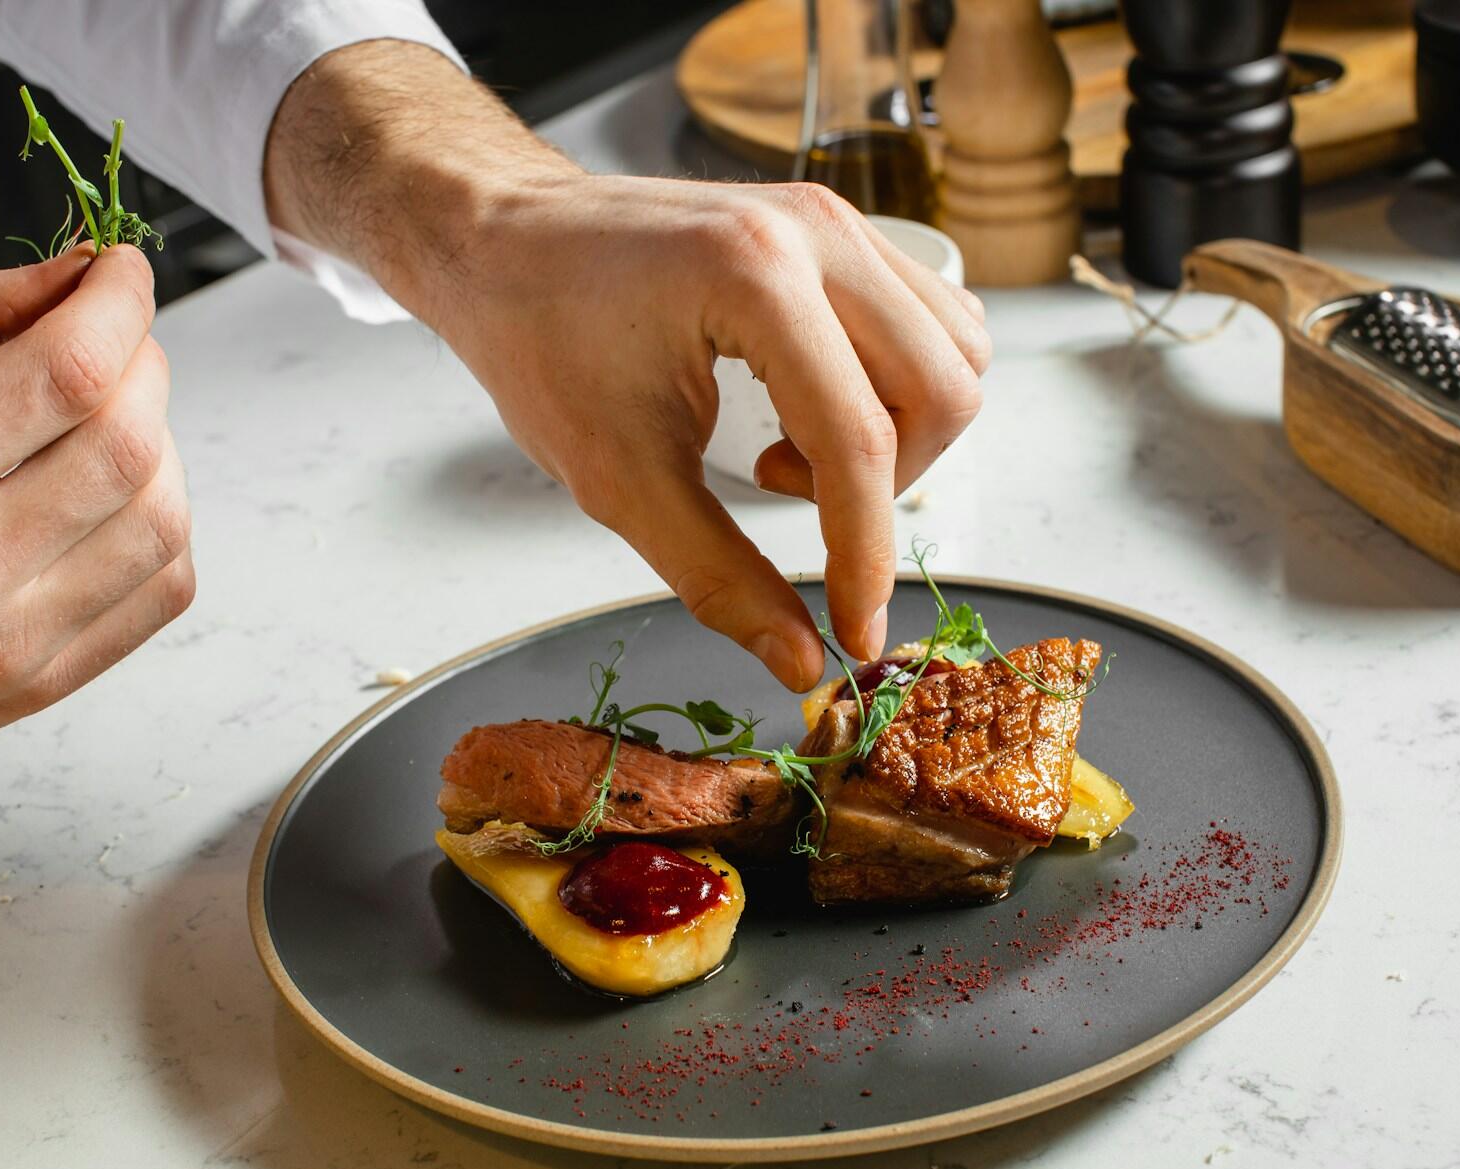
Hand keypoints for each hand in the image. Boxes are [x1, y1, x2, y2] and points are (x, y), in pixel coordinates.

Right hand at [0, 246, 193, 774]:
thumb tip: (76, 276)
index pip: (65, 374)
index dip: (118, 306)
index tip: (123, 273)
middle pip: (127, 446)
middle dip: (143, 368)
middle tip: (118, 341)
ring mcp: (5, 643)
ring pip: (161, 522)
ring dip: (162, 447)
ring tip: (111, 420)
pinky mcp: (40, 687)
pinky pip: (160, 590)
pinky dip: (161, 525)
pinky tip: (114, 498)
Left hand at [414, 174, 988, 691]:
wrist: (503, 242)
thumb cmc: (539, 338)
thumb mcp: (617, 478)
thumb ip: (717, 575)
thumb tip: (799, 658)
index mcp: (754, 277)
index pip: (858, 441)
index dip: (864, 556)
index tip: (854, 631)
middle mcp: (814, 232)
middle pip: (941, 392)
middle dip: (889, 485)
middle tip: (794, 502)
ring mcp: (833, 220)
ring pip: (955, 353)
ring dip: (898, 432)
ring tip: (792, 448)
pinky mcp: (837, 230)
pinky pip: (927, 320)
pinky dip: (892, 387)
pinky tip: (805, 407)